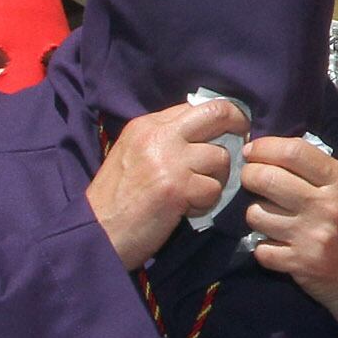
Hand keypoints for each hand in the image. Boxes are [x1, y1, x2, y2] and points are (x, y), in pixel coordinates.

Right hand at [88, 97, 248, 268]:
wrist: (96, 232)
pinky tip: (186, 210)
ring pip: (220, 158)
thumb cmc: (116, 199)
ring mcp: (170, 160)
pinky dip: (205, 203)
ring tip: (194, 194)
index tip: (228, 130)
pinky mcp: (178, 188)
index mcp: (146, 124)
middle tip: (242, 141)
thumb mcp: (133, 154)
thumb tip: (205, 135)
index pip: (196, 106)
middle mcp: (159, 135)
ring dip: (216, 179)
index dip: (220, 117)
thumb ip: (165, 140)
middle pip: (217, 113)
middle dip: (237, 124)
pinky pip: (213, 189)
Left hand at [242, 134, 337, 328]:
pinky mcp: (299, 263)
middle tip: (251, 179)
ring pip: (256, 213)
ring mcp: (312, 236)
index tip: (252, 152)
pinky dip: (262, 246)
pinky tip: (275, 243)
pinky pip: (260, 247)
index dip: (265, 147)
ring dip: (255, 213)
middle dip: (249, 176)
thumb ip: (312, 167)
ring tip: (267, 216)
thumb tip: (266, 149)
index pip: (294, 152)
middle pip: (267, 179)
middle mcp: (326, 206)